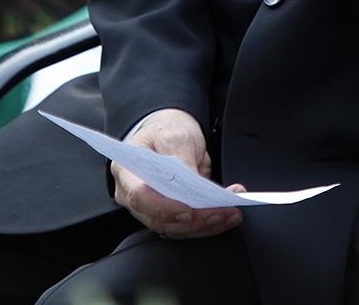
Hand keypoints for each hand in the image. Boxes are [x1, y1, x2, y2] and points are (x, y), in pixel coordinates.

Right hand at [111, 109, 243, 238]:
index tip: (189, 211)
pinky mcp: (168, 214)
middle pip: (160, 219)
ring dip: (206, 225)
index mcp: (127, 171)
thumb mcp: (174, 136)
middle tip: (222, 212)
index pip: (139, 197)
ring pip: (175, 228)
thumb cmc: (166, 130)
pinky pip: (186, 226)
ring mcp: (149, 208)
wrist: (170, 129)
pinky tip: (227, 216)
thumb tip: (195, 186)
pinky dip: (208, 224)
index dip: (164, 208)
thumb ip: (182, 160)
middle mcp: (133, 195)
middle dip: (194, 220)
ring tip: (231, 214)